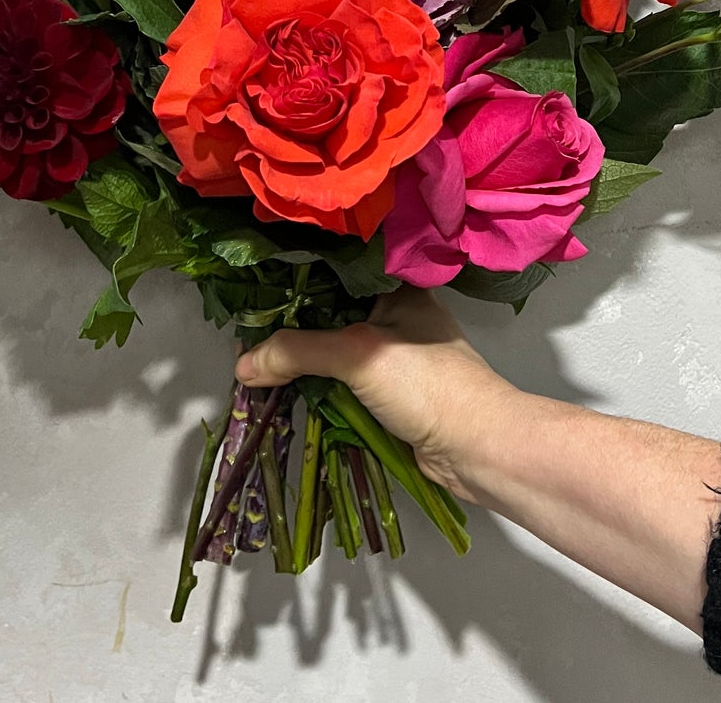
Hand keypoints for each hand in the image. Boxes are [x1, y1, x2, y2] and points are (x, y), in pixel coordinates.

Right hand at [235, 286, 513, 498]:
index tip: (252, 287)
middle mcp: (395, 317)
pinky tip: (286, 391)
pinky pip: (343, 385)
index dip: (294, 279)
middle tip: (245, 331)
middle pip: (330, 315)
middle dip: (291, 327)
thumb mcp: (358, 354)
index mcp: (395, 290)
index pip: (335, 272)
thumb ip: (299, 352)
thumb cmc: (429, 384)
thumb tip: (243, 364)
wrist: (478, 448)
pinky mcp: (391, 396)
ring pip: (335, 353)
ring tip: (255, 361)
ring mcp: (394, 359)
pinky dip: (318, 390)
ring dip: (302, 362)